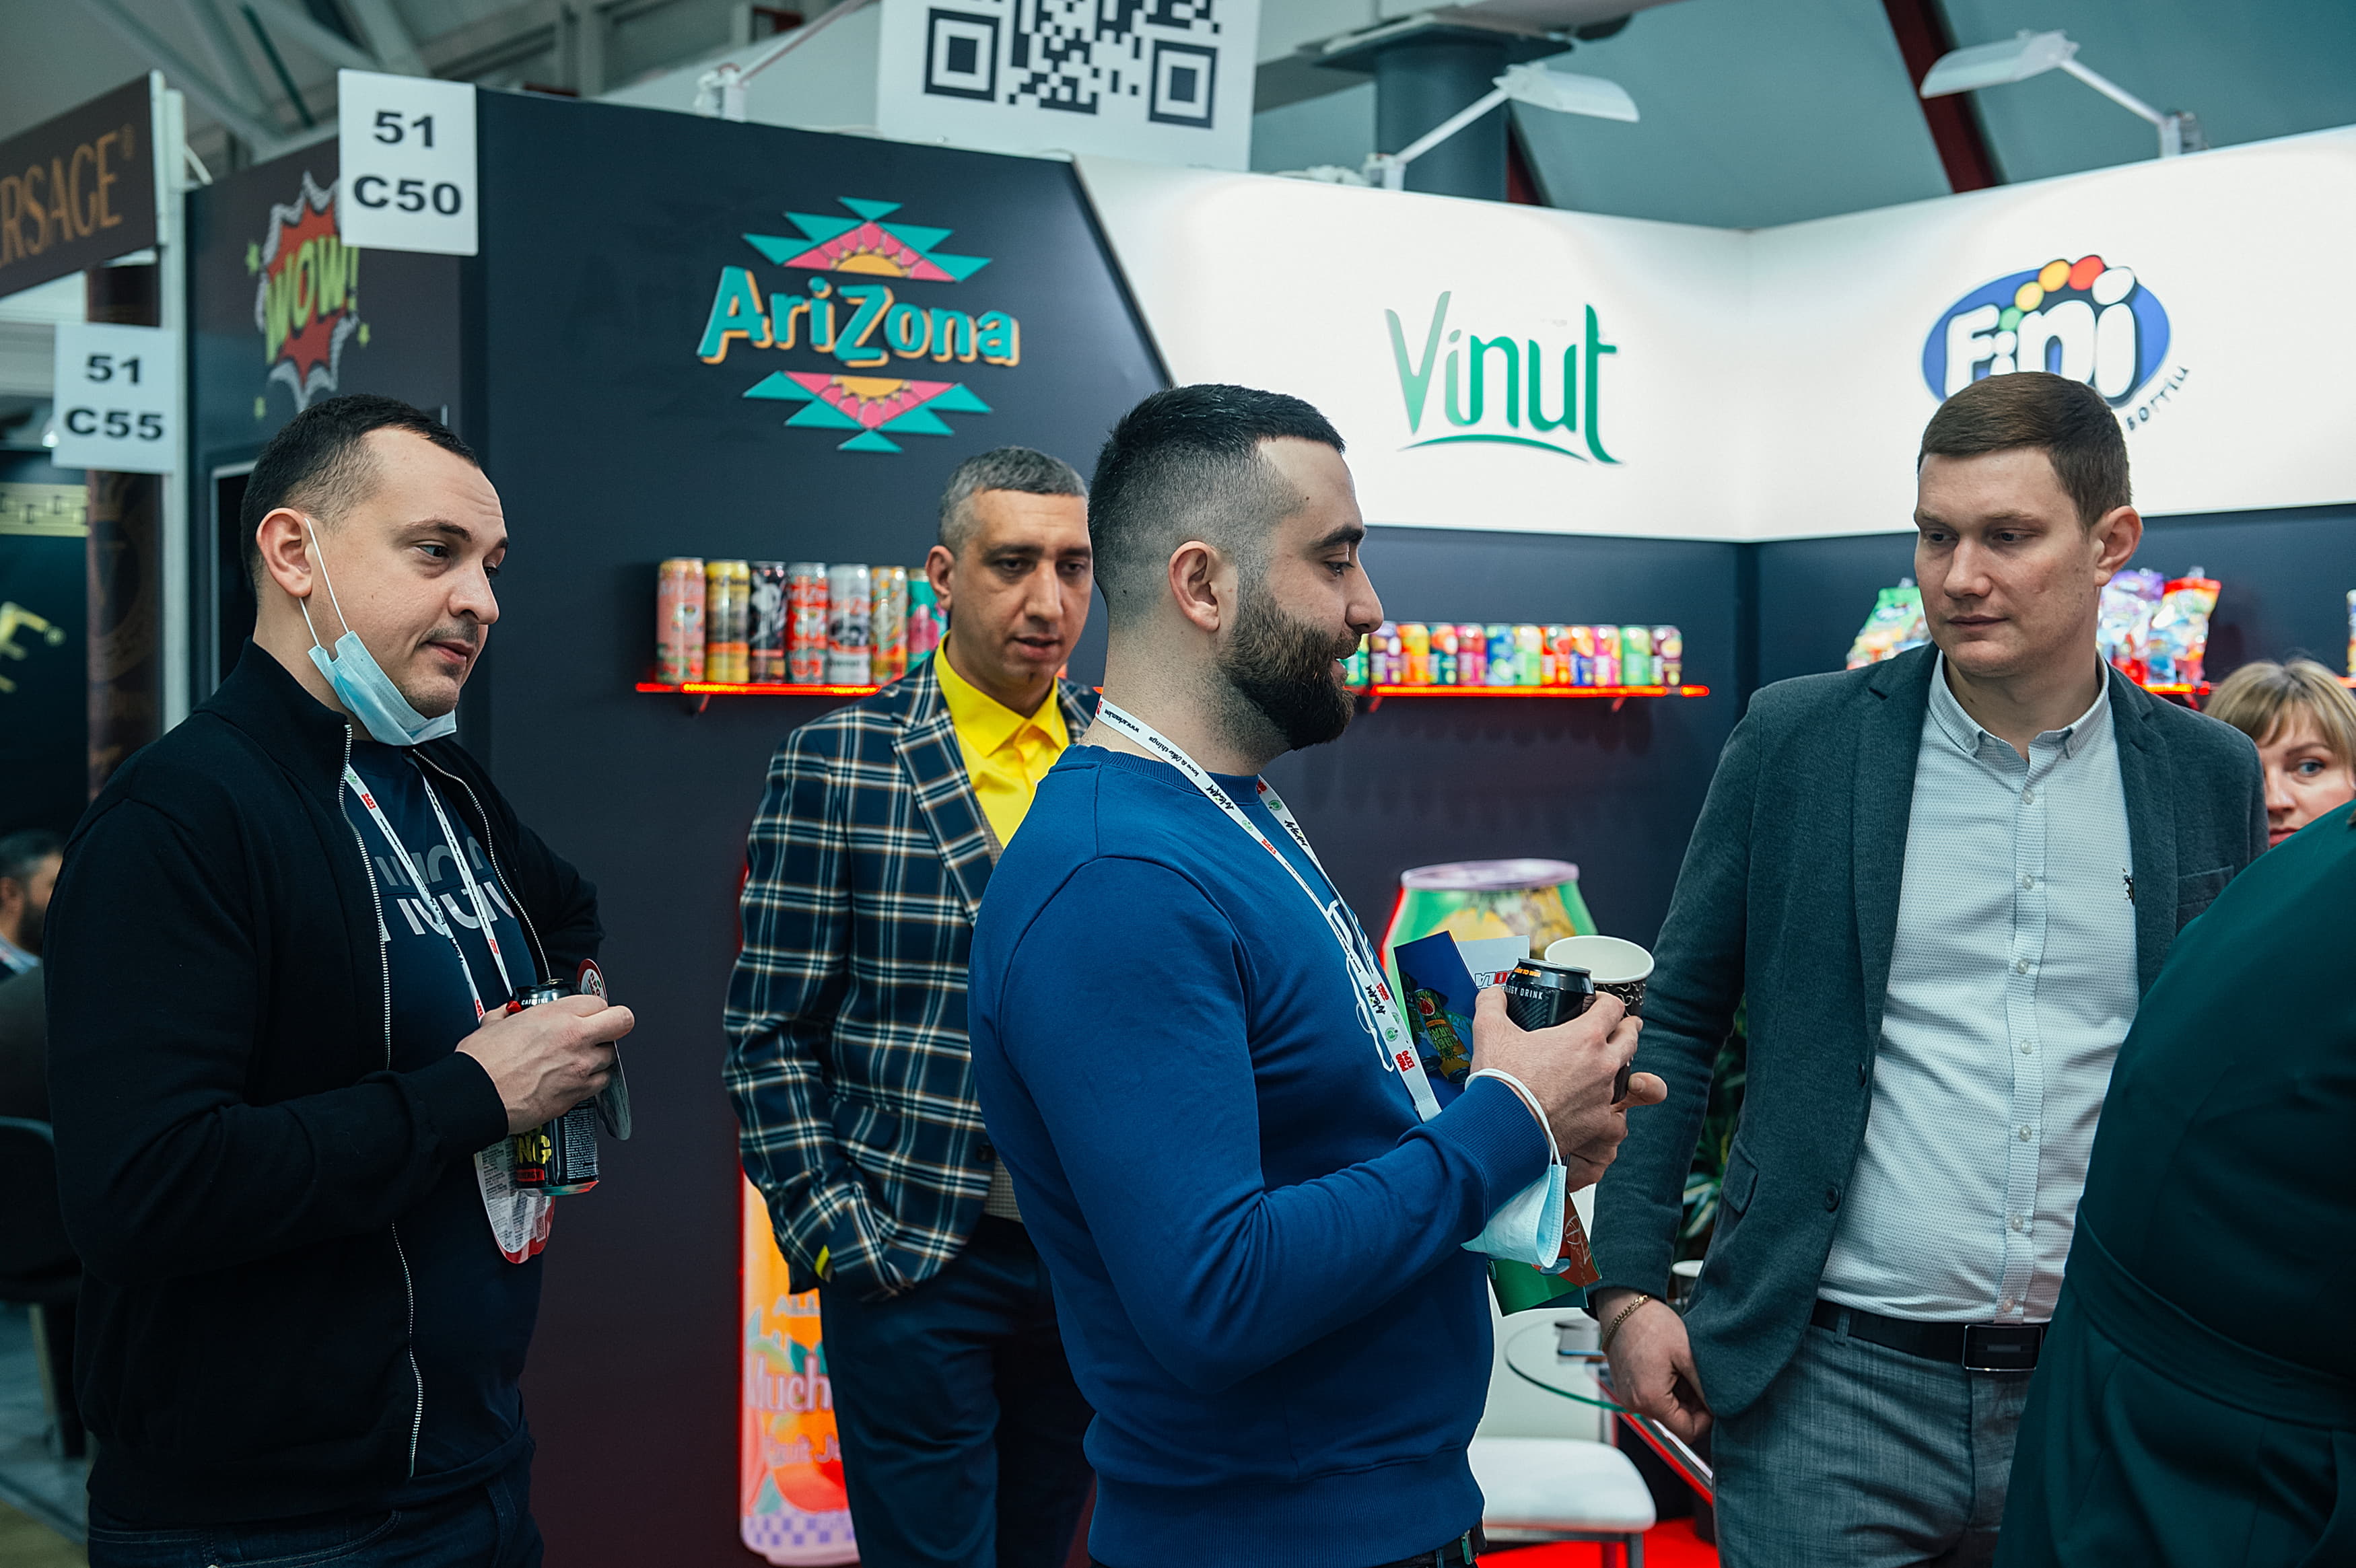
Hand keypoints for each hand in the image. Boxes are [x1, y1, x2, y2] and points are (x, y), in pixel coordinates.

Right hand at [459, 993, 634, 1133]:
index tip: (586, 1015)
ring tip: (580, 1059)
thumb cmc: (482, 1063)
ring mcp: (580, 1067)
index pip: (598, 1001)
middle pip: (622, 1021)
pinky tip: (577, 1079)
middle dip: (614, 1024)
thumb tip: (508, 1014)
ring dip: (600, 1056)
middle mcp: (575, 1038)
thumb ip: (509, 1015)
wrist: (476, 1096)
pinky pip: (602, 1083)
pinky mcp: (577, 1094)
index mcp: (556, 1015)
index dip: (592, 1008)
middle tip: (601, 1030)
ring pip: (612, 1056)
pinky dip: (593, 1080)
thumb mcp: (493, 1023)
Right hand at [1469, 987, 1665, 1186]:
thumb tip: (1493, 996)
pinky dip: (1603, 1105)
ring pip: (1622, 1075)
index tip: (1601, 1004)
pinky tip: (1588, 1103)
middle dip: (1626, 1029)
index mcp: (1585, 1037)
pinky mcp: (1598, 1123)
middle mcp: (1602, 1066)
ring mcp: (1603, 1096)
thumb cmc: (1503, 1083)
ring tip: (1599, 1066)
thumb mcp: (1490, 1031)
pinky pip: (1612, 1112)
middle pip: (1630, 1038)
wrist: (1503, 1128)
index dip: (1608, 1001)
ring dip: (1614, 1066)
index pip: (1614, 1008)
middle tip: (1619, 1028)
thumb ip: (1492, 1004)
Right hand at [1595, 1288, 1712, 1441]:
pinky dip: (1665, 1388)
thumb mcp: (1688, 1355)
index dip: (1706, 1419)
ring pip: (1666, 1410)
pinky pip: (1653, 1399)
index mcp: (1650, 1400)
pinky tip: (1668, 1367)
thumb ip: (1706, 1387)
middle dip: (1692, 1405)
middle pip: (1676, 1422)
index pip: (1688, 1432)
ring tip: (1681, 1368)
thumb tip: (1721, 1407)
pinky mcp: (1627, 1389)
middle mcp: (1635, 1404)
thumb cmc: (1651, 1324)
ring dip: (1679, 1395)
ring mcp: (1628, 1397)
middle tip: (1696, 1377)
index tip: (1712, 1399)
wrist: (1624, 1306)